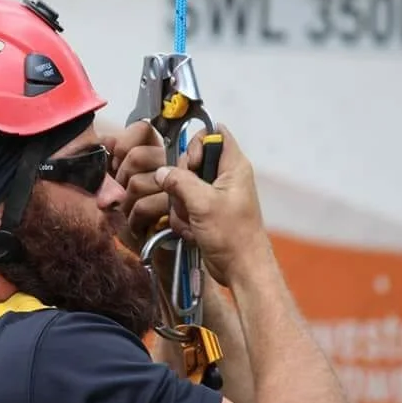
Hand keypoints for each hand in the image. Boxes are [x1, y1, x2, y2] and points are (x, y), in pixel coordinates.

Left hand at [101, 121, 169, 244]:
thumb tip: (106, 141)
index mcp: (156, 151)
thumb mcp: (112, 180)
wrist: (142, 250)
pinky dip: (134, 219)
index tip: (115, 164)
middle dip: (120, 179)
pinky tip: (136, 225)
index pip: (142, 129)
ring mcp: (178, 186)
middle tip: (122, 195)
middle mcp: (172, 163)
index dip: (122, 146)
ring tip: (129, 212)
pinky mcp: (177, 210)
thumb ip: (109, 156)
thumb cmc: (127, 214)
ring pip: (137, 183)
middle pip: (136, 156)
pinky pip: (146, 205)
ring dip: (126, 204)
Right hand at [153, 124, 271, 284]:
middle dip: (182, 182)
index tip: (193, 164)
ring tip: (193, 220)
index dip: (197, 144)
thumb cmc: (232, 235)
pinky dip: (183, 218)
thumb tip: (161, 172)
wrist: (240, 268)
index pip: (214, 134)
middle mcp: (224, 176)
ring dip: (180, 205)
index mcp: (234, 166)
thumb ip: (180, 182)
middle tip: (189, 199)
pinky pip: (182, 205)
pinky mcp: (204, 211)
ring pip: (182, 186)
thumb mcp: (203, 203)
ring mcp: (213, 195)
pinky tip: (192, 231)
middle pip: (190, 162)